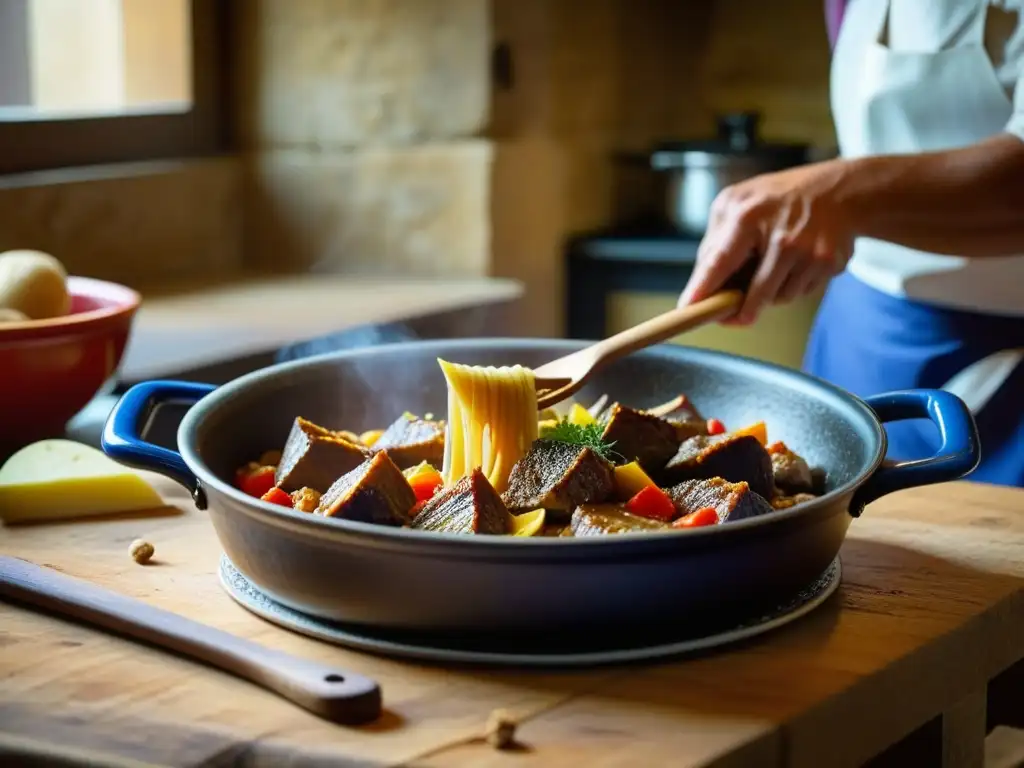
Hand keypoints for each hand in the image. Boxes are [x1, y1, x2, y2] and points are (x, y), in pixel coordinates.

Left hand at [678, 159, 855, 324]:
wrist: (841, 191)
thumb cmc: (780, 197)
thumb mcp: (739, 202)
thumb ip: (717, 239)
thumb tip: (701, 280)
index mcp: (750, 216)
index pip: (720, 261)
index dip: (703, 288)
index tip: (688, 308)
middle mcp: (782, 237)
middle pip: (754, 293)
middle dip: (740, 310)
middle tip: (729, 318)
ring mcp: (809, 253)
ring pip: (777, 298)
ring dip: (768, 295)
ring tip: (771, 268)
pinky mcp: (828, 265)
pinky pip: (798, 293)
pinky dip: (790, 287)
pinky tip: (794, 265)